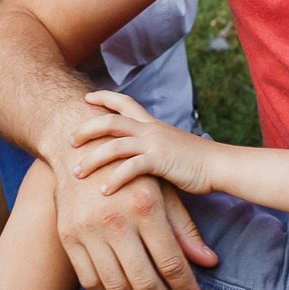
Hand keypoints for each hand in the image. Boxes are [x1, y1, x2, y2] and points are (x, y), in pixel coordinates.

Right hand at [48, 96, 218, 289]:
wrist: (79, 149)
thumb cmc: (132, 171)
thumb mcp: (163, 192)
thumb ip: (185, 229)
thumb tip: (209, 263)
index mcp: (145, 208)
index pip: (172, 263)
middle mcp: (115, 222)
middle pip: (145, 282)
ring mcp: (88, 232)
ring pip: (117, 287)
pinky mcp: (68, 238)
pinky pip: (91, 282)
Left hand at [69, 91, 215, 194]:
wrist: (219, 165)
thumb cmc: (195, 162)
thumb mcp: (170, 147)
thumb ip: (151, 147)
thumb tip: (138, 155)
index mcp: (152, 124)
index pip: (124, 102)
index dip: (104, 97)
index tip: (86, 97)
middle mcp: (150, 129)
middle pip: (109, 121)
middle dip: (86, 129)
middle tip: (69, 141)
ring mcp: (154, 144)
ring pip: (113, 145)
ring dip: (92, 159)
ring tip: (76, 173)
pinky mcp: (159, 161)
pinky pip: (130, 168)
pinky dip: (114, 179)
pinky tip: (103, 192)